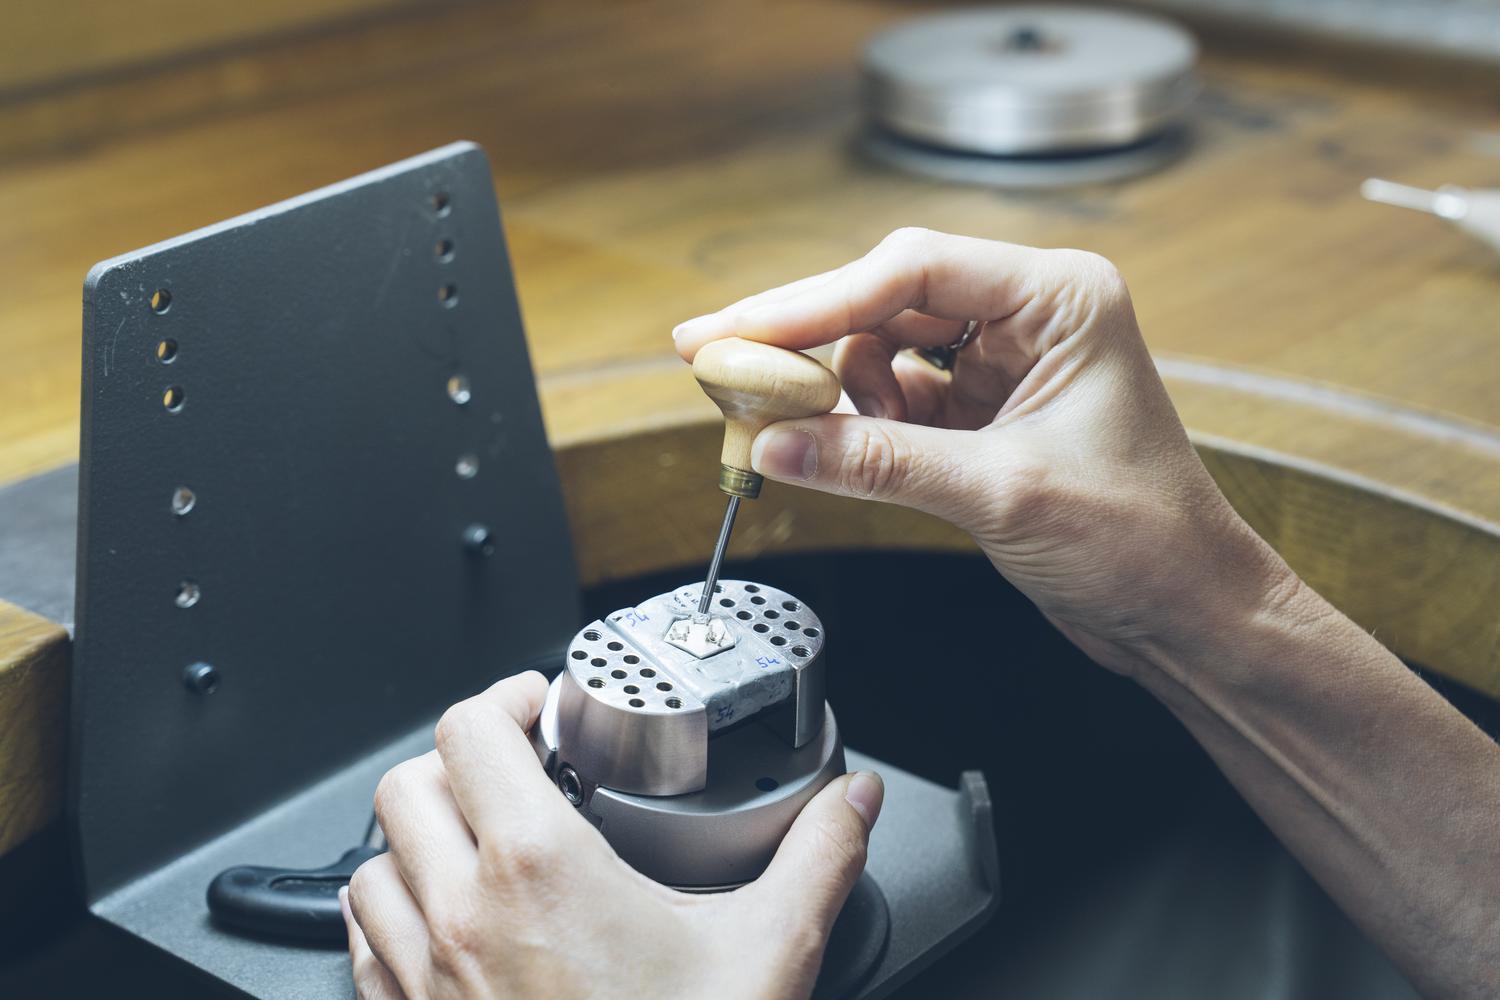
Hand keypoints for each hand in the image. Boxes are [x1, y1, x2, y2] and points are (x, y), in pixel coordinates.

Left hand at [342, 671, 884, 999]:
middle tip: (515, 768)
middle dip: (460, 760)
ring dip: (420, 837)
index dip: (506, 699)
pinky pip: (365, 945)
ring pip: (374, 863)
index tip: (542, 709)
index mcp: (538, 868)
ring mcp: (425, 978)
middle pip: (408, 783)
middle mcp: (462, 915)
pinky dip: (396, 914)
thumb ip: (818, 858)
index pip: (471, 730)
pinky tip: (446, 922)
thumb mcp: (767, 953)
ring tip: (477, 840)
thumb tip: (851, 804)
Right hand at [673, 228, 1293, 676]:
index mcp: (1059, 298)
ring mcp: (1004, 366)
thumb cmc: (1143, 541)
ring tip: (795, 433)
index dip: (809, 301)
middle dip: (807, 344)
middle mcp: (1031, 317)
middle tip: (723, 369)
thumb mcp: (1001, 493)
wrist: (1185, 614)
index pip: (910, 273)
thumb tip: (775, 444)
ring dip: (834, 395)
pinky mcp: (983, 416)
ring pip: (881, 353)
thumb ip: (879, 464)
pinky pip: (894, 404)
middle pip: (884, 304)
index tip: (734, 329)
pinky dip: (858, 428)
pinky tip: (837, 454)